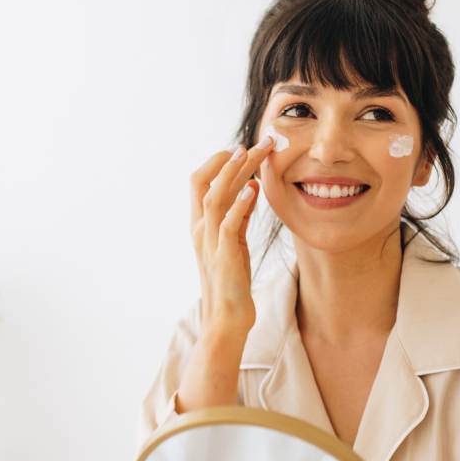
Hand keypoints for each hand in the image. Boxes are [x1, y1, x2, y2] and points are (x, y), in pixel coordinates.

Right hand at [189, 136, 273, 336]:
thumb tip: (251, 188)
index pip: (199, 181)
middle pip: (205, 182)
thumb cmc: (232, 281)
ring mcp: (209, 242)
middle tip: (261, 142)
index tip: (242, 148)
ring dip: (235, 174)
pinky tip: (253, 191)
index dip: (218, 161)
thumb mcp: (235, 242)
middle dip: (231, 159)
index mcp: (200, 224)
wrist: (227, 318)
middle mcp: (200, 229)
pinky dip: (240, 206)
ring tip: (254, 155)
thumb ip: (239, 215)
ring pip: (215, 198)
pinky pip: (229, 225)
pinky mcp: (224, 257)